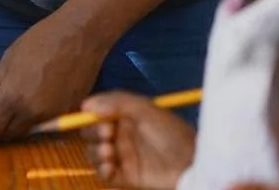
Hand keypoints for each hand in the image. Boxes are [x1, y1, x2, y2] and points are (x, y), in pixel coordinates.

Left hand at [0, 11, 104, 140]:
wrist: (80, 36)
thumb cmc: (40, 41)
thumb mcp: (8, 60)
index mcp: (14, 99)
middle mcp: (33, 114)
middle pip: (9, 135)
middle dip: (0, 126)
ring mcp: (54, 117)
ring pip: (28, 133)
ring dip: (19, 124)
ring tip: (20, 102)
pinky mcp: (70, 115)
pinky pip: (48, 125)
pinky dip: (39, 119)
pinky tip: (39, 100)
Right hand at [81, 92, 195, 189]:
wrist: (192, 164)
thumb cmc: (171, 133)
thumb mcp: (146, 109)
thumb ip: (117, 101)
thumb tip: (86, 105)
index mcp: (122, 117)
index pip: (94, 115)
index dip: (90, 116)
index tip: (96, 117)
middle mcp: (119, 136)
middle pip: (90, 134)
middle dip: (92, 133)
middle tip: (107, 134)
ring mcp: (121, 157)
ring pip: (93, 153)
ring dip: (95, 152)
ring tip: (109, 152)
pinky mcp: (124, 177)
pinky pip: (103, 174)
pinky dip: (101, 170)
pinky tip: (109, 166)